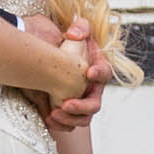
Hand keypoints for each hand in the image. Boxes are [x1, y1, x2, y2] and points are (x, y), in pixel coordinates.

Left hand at [26, 13, 109, 133]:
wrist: (55, 61)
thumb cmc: (70, 47)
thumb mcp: (77, 33)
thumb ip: (80, 28)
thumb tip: (75, 33)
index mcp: (98, 71)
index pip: (105, 73)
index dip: (99, 73)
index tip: (88, 72)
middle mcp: (92, 91)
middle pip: (94, 105)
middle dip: (81, 106)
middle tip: (66, 103)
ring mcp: (81, 103)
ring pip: (82, 119)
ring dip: (69, 119)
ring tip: (53, 114)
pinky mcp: (69, 112)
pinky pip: (68, 124)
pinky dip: (59, 125)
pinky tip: (48, 119)